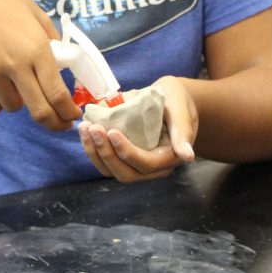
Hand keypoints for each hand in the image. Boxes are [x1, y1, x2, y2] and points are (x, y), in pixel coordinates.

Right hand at [0, 0, 80, 130]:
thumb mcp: (34, 13)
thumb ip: (50, 40)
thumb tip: (61, 65)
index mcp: (36, 49)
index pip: (57, 94)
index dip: (68, 112)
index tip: (73, 116)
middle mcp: (16, 66)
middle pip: (39, 111)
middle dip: (53, 123)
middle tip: (59, 124)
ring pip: (13, 108)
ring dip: (21, 102)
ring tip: (17, 83)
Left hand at [77, 75, 196, 181]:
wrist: (169, 99)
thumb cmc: (176, 101)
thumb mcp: (181, 108)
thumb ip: (183, 130)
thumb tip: (187, 156)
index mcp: (169, 157)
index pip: (146, 164)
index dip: (126, 152)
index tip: (111, 132)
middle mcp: (153, 167)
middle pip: (126, 174)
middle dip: (106, 154)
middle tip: (93, 128)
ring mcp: (136, 164)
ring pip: (111, 170)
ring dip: (94, 152)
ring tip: (85, 128)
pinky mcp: (122, 158)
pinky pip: (105, 161)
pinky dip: (92, 148)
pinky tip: (85, 129)